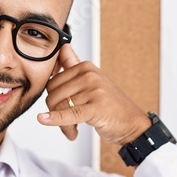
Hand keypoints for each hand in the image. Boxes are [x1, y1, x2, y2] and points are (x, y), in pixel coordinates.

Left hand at [37, 44, 151, 144]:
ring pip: (60, 108)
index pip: (52, 83)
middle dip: (56, 113)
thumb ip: (74, 64)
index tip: (62, 109)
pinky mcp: (96, 107)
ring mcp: (94, 90)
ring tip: (73, 129)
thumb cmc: (111, 106)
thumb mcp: (92, 81)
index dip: (53, 99)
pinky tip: (44, 120)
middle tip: (68, 123)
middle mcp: (89, 76)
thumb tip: (63, 47)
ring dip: (63, 125)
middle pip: (53, 95)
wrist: (132, 124)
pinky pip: (69, 114)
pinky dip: (55, 119)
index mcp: (86, 67)